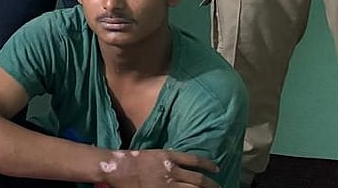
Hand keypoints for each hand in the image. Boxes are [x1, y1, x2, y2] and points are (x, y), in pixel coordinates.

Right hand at [102, 149, 218, 187]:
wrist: (118, 168)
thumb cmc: (130, 160)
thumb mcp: (151, 154)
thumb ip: (166, 158)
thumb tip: (178, 163)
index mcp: (169, 156)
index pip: (195, 161)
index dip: (208, 165)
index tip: (216, 168)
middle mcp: (172, 170)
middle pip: (198, 179)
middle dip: (211, 184)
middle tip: (219, 187)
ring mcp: (168, 184)